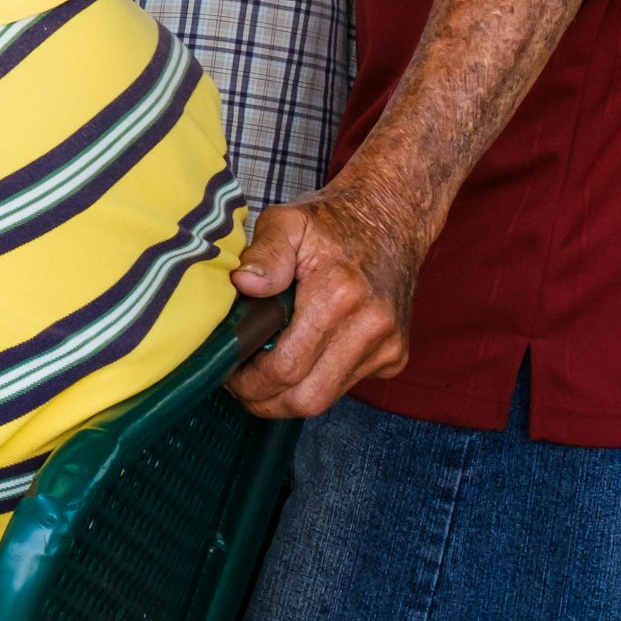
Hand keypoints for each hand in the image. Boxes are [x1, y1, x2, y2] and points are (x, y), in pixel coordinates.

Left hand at [226, 179, 428, 417]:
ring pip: (326, 399)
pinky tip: (298, 359)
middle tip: (237, 384)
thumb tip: (244, 283)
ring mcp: (387, 346)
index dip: (248, 380)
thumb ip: (265, 253)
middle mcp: (370, 327)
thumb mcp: (288, 222)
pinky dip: (316, 381)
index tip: (226, 370)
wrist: (391, 220)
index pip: (285, 368)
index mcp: (338, 296)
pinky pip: (346, 386)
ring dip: (287, 396)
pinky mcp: (394, 356)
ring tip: (259, 374)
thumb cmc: (331, 222)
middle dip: (264, 400)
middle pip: (306, 398)